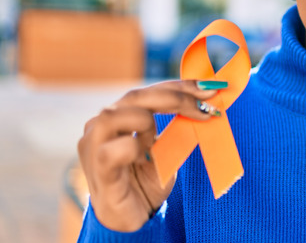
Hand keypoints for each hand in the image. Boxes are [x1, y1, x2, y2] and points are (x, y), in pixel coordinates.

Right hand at [78, 80, 223, 231]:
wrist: (131, 219)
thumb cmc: (146, 181)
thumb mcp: (166, 148)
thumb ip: (176, 124)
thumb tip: (207, 99)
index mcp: (118, 117)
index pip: (148, 92)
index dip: (179, 87)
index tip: (211, 87)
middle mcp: (101, 128)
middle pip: (134, 97)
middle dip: (175, 97)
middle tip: (206, 106)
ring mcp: (94, 148)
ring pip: (112, 116)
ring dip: (146, 120)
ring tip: (158, 140)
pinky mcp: (99, 172)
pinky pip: (110, 152)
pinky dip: (132, 148)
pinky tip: (143, 157)